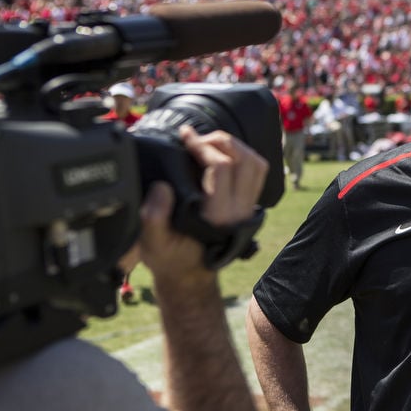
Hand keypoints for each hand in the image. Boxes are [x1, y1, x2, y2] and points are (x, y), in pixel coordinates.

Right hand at [137, 125, 267, 279]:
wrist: (190, 274)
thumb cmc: (170, 257)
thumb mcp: (153, 244)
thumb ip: (153, 218)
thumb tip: (162, 187)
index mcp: (217, 215)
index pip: (222, 167)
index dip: (202, 145)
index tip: (184, 135)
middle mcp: (239, 210)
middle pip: (245, 160)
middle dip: (219, 140)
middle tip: (196, 138)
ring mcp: (248, 207)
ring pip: (256, 164)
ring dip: (234, 145)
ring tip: (209, 142)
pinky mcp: (249, 205)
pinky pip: (257, 172)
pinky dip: (242, 155)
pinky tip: (220, 153)